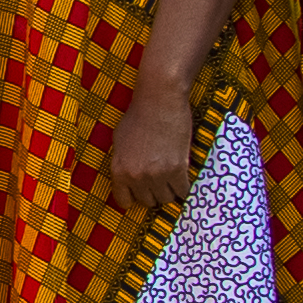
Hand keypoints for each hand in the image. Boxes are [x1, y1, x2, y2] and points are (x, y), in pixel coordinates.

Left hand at [101, 77, 199, 211]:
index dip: (133, 198)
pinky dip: (183, 188)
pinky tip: (183, 179)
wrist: (159, 101)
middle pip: (148, 201)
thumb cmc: (138, 115)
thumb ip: (122, 162)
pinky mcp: (177, 169)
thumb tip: (128, 178)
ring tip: (171, 179)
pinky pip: (182, 192)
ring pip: (166, 199)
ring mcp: (157, 174)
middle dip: (153, 193)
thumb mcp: (119, 141)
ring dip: (169, 191)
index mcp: (118, 169)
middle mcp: (136, 176)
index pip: (124, 201)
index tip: (140, 193)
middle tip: (159, 182)